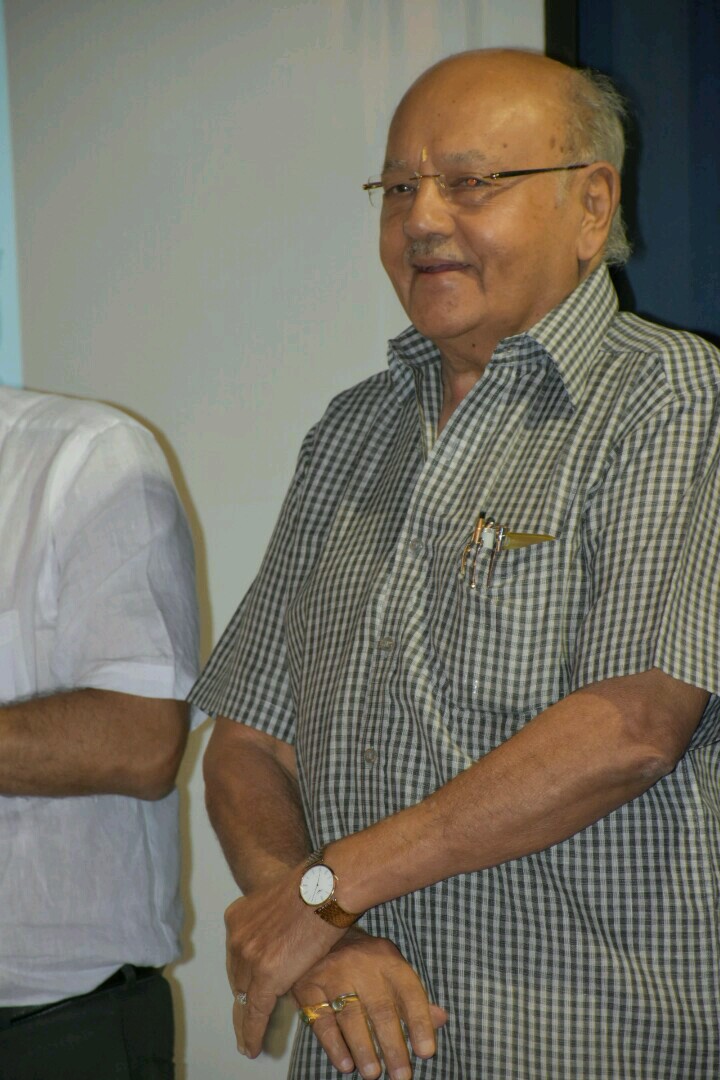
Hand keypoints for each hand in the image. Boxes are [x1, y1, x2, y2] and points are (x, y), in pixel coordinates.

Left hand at [225, 866, 345, 1056]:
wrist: (325, 887)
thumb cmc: (314, 888)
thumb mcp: (280, 902)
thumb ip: (272, 924)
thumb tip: (281, 942)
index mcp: (238, 917)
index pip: (239, 957)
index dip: (244, 977)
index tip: (244, 992)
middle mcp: (237, 936)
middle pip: (238, 977)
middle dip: (244, 998)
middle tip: (245, 1020)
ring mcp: (249, 955)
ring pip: (244, 998)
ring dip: (245, 1020)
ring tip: (246, 1039)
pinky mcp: (264, 975)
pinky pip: (255, 1011)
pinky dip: (252, 1032)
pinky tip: (251, 1047)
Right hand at [293, 928, 447, 1079]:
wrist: (320, 934)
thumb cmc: (364, 963)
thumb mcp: (392, 970)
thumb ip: (413, 998)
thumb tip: (442, 1019)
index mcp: (387, 958)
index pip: (408, 992)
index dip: (419, 1022)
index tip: (426, 1052)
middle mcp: (361, 963)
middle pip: (381, 1008)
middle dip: (393, 1045)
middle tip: (402, 1075)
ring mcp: (332, 973)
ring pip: (351, 1016)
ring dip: (364, 1049)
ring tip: (373, 1074)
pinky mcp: (308, 986)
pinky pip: (322, 1020)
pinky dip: (334, 1045)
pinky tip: (345, 1063)